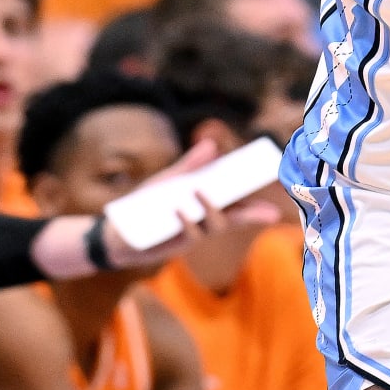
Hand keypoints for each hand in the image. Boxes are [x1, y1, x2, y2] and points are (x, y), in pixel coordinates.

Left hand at [27, 140, 283, 281]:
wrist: (114, 231)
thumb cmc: (143, 205)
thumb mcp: (166, 180)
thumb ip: (188, 165)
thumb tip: (210, 144)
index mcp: (204, 207)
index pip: (236, 206)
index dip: (256, 208)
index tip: (275, 203)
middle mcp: (202, 224)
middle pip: (232, 219)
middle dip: (249, 214)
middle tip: (263, 207)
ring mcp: (189, 236)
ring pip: (212, 228)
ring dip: (211, 210)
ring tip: (201, 193)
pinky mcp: (173, 245)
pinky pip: (186, 236)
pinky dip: (186, 221)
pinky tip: (180, 209)